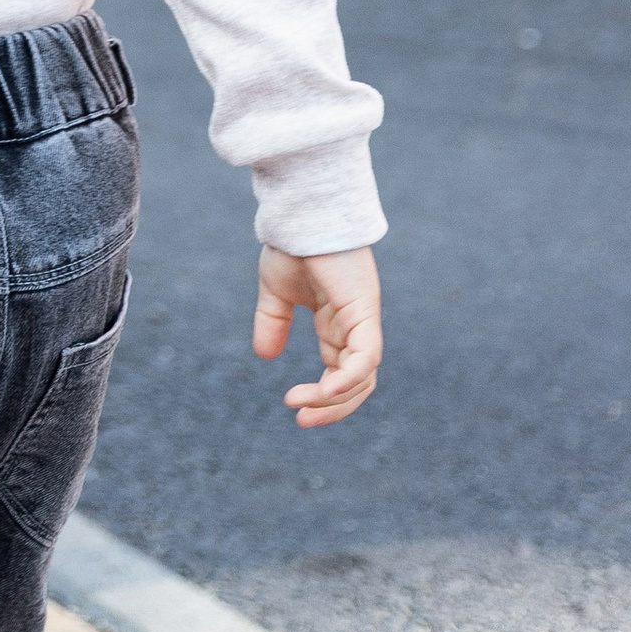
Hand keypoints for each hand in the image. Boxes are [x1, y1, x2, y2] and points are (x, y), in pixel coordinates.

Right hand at [254, 244, 382, 427]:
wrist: (301, 212)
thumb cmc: (292, 243)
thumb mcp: (276, 291)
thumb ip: (273, 322)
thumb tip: (265, 356)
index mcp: (338, 324)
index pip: (341, 373)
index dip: (323, 397)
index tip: (293, 406)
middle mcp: (355, 326)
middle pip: (358, 383)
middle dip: (332, 408)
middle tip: (301, 419)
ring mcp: (363, 320)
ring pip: (363, 377)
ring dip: (335, 400)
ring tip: (303, 406)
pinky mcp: (365, 311)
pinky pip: (365, 357)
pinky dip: (347, 380)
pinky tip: (323, 391)